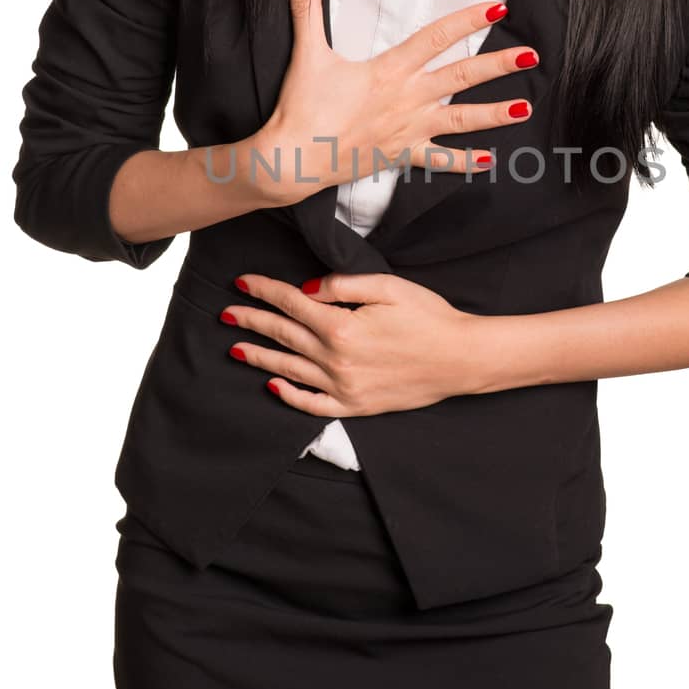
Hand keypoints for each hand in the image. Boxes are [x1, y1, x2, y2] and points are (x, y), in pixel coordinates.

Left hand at [220, 270, 476, 414]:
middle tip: (226, 313)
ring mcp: (344, 387)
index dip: (263, 291)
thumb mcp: (388, 286)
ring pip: (289, 369)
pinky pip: (312, 404)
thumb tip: (306, 289)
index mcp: (341, 327)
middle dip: (251, 322)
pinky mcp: (356, 406)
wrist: (461, 358)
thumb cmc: (429, 316)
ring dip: (260, 356)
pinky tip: (272, 385)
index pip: (290, 304)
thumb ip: (342, 285)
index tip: (242, 282)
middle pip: (283, 335)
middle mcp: (336, 360)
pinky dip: (289, 395)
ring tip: (236, 347)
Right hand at [253, 0, 537, 203]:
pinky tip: (488, 161)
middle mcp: (408, 98)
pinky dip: (464, 162)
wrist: (294, 158)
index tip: (497, 8)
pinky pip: (439, 161)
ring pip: (461, 121)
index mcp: (390, 70)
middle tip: (531, 57)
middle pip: (461, 78)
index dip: (467, 20)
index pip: (436, 38)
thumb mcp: (307, 53)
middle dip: (499, 65)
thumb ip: (306, 8)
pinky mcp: (401, 155)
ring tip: (525, 109)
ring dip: (494, 114)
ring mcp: (409, 129)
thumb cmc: (302, 106)